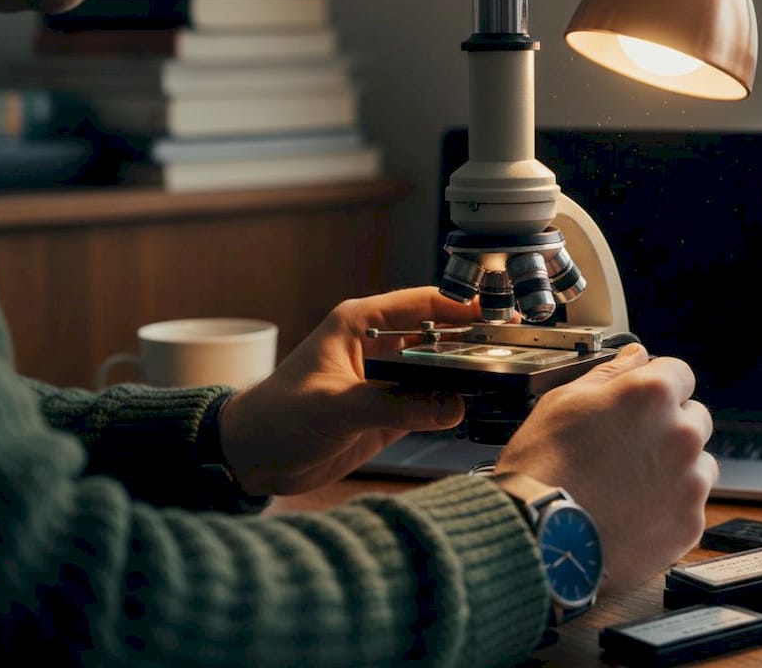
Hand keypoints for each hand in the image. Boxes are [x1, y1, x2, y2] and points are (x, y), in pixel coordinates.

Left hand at [218, 287, 481, 494]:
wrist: (251, 457)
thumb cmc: (275, 417)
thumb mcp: (333, 406)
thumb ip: (391, 405)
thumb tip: (447, 406)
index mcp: (359, 325)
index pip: (421, 304)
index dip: (460, 307)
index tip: (495, 316)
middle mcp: (377, 347)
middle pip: (438, 335)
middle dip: (472, 341)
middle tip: (510, 350)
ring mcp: (386, 381)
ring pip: (439, 370)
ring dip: (465, 376)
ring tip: (502, 380)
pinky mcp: (389, 412)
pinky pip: (431, 403)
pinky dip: (451, 407)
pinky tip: (473, 410)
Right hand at [495, 343, 718, 590]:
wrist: (541, 538)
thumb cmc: (544, 468)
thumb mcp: (564, 402)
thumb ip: (610, 374)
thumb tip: (636, 356)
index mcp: (652, 395)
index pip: (679, 373)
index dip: (656, 386)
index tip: (640, 403)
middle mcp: (682, 434)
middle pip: (694, 418)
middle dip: (668, 427)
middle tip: (627, 448)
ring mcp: (690, 482)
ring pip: (698, 464)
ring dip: (674, 468)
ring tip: (628, 485)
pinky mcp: (690, 523)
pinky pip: (690, 506)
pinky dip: (668, 507)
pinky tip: (632, 512)